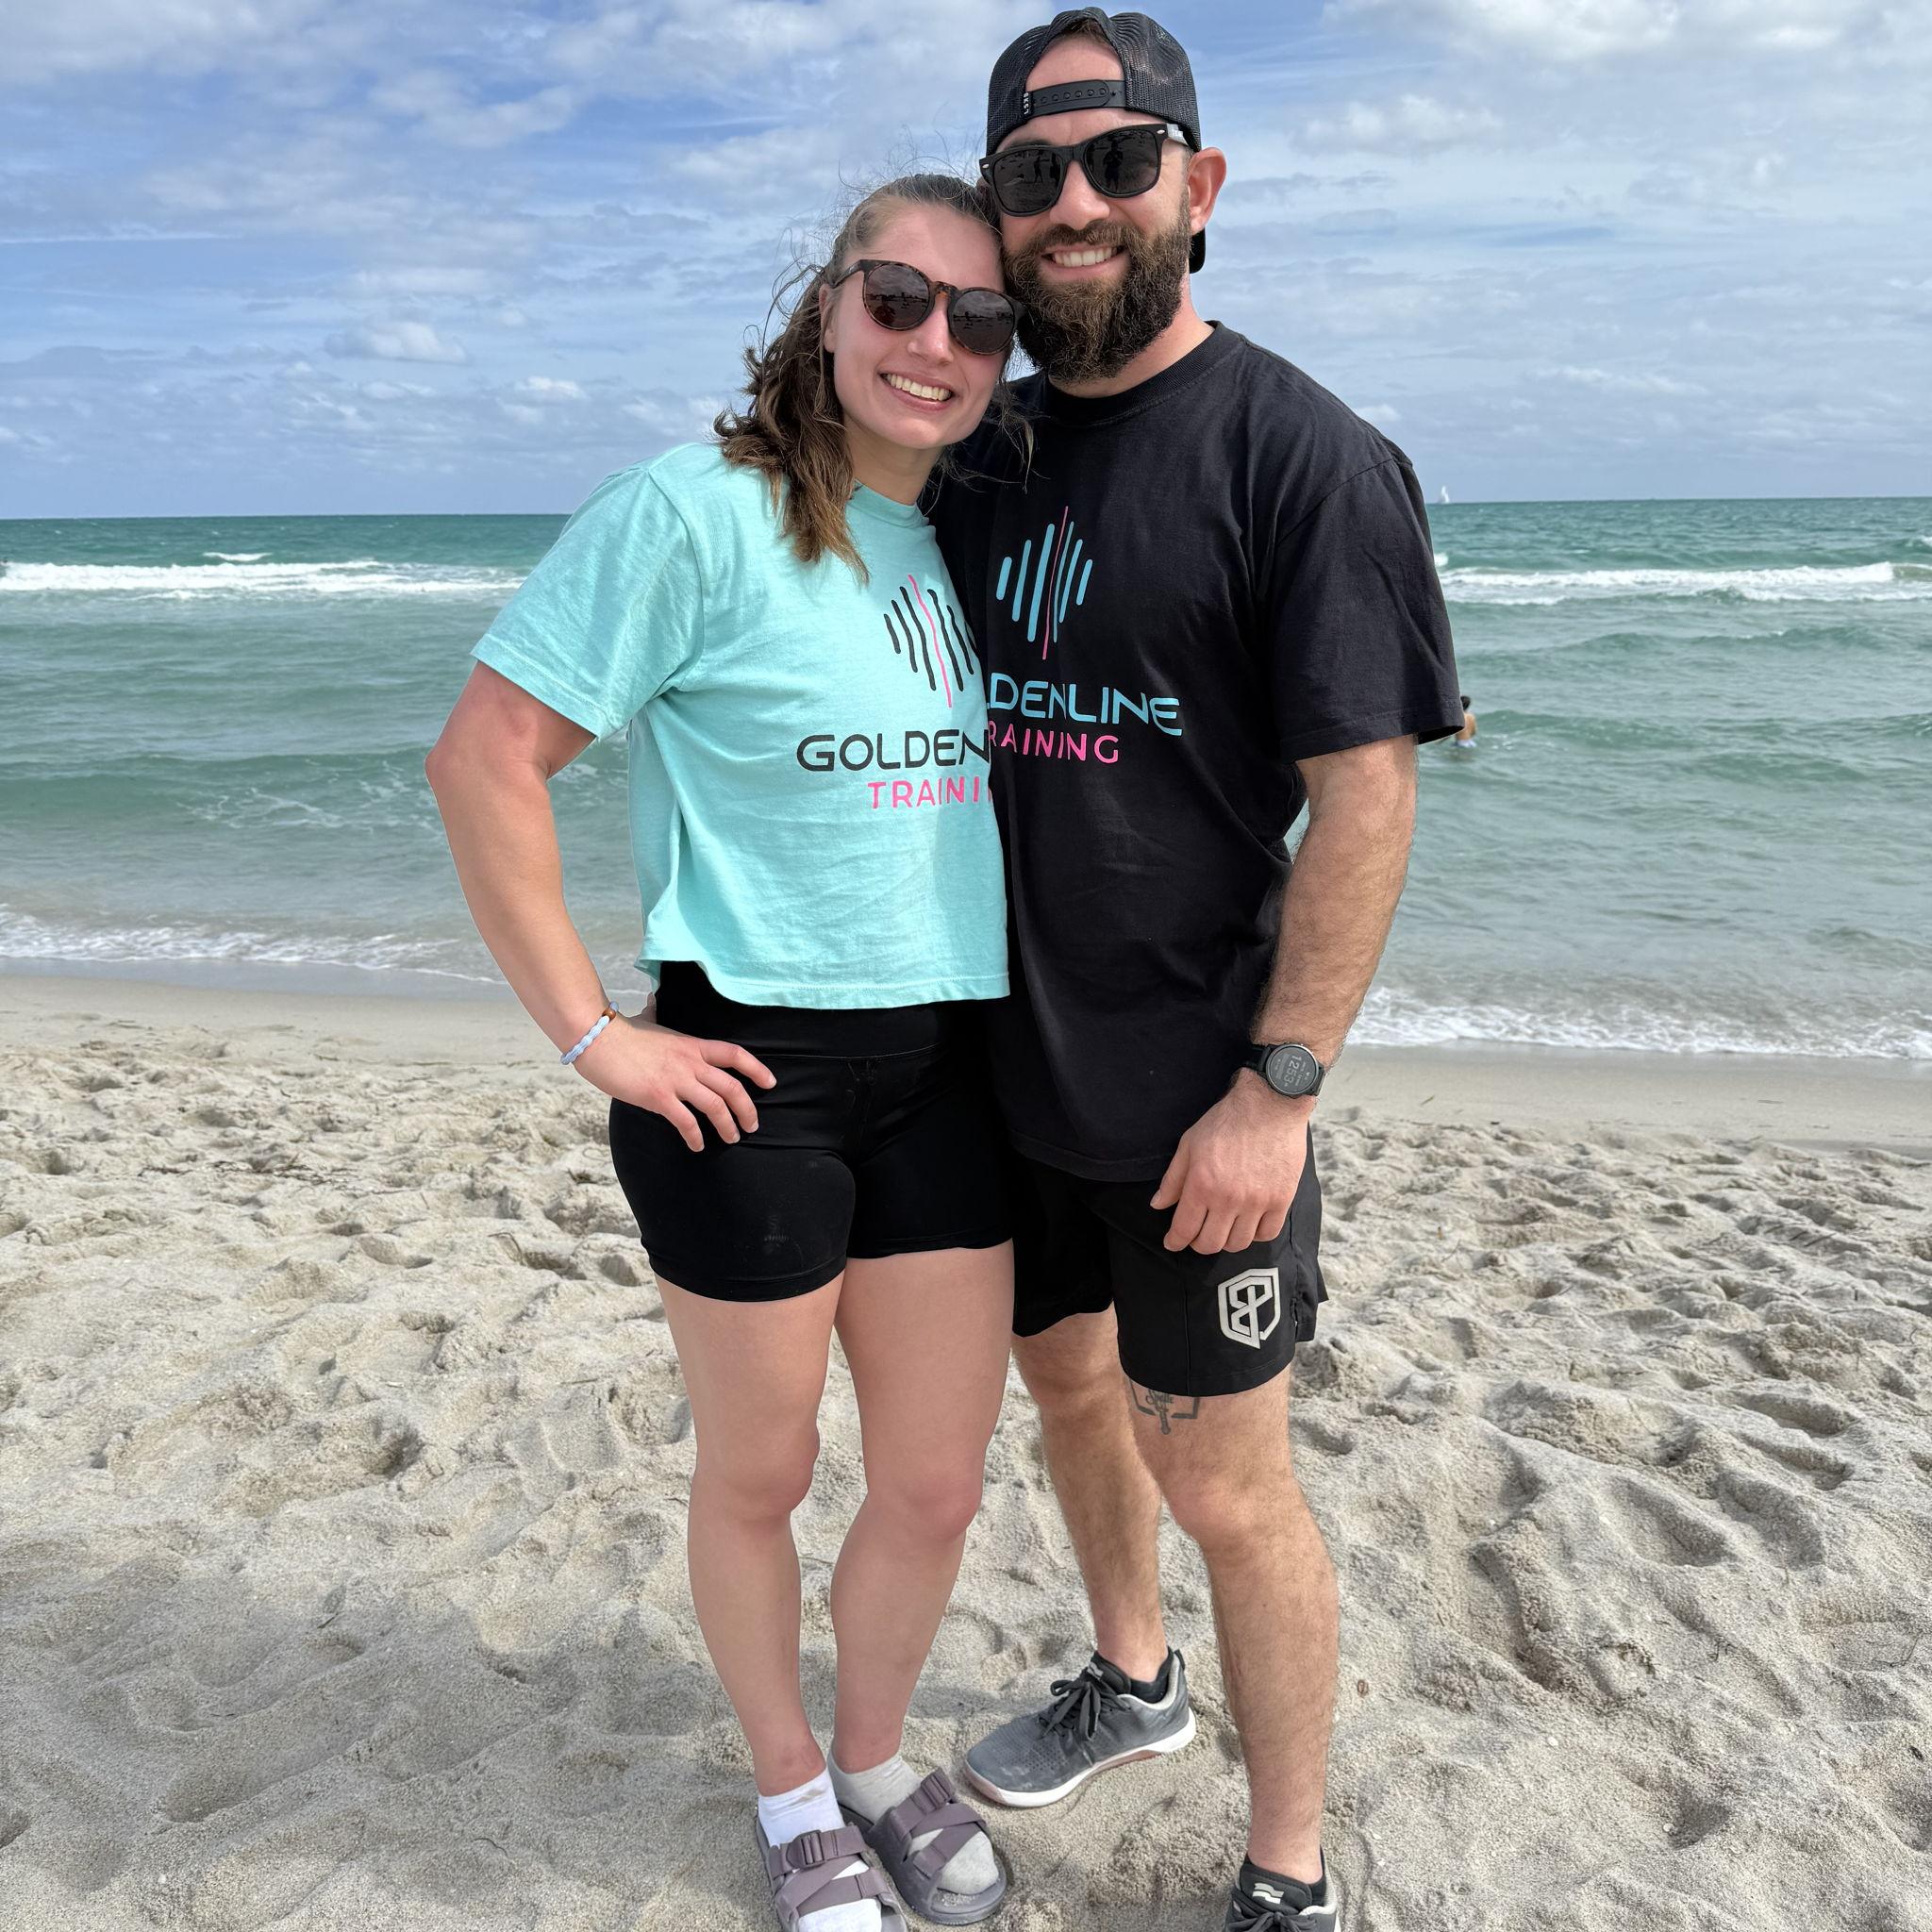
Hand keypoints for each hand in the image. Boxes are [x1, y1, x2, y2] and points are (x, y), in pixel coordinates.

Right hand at [572, 1012, 775, 1150]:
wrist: (597, 1039)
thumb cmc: (621, 1033)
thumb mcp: (648, 1021)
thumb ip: (657, 1015)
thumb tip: (653, 1001)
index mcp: (692, 1045)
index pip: (735, 1054)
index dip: (757, 1069)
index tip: (770, 1083)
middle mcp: (690, 1062)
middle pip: (732, 1087)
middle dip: (747, 1109)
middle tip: (752, 1125)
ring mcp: (676, 1080)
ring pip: (715, 1106)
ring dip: (728, 1126)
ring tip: (731, 1139)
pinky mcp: (658, 1097)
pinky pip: (686, 1122)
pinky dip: (695, 1137)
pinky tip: (696, 1146)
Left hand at [1150, 1073, 1311, 1254]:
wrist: (1270, 1104)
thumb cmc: (1227, 1121)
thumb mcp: (1189, 1144)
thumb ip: (1173, 1179)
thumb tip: (1158, 1205)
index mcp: (1202, 1184)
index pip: (1184, 1229)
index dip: (1174, 1241)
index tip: (1172, 1243)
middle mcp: (1229, 1198)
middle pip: (1210, 1243)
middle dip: (1198, 1243)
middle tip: (1196, 1234)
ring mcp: (1257, 1202)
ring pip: (1237, 1243)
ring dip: (1225, 1240)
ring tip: (1222, 1227)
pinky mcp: (1282, 1200)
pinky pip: (1266, 1234)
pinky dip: (1254, 1235)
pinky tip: (1247, 1223)